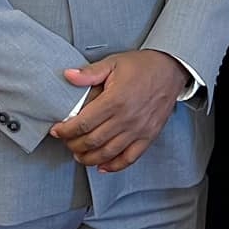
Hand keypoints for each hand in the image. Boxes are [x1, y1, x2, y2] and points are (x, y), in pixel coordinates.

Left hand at [50, 50, 185, 172]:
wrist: (170, 69)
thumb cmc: (142, 66)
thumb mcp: (113, 63)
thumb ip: (90, 73)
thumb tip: (68, 76)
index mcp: (115, 100)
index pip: (84, 123)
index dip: (66, 130)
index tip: (57, 131)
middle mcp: (126, 118)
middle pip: (92, 141)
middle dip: (74, 145)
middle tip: (66, 142)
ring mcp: (139, 130)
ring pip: (108, 153)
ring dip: (89, 158)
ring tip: (79, 155)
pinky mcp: (148, 136)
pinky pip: (130, 158)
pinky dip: (114, 166)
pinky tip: (102, 166)